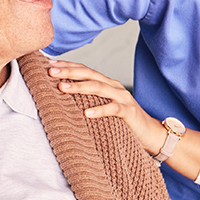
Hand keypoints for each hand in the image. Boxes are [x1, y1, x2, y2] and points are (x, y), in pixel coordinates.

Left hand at [47, 59, 199, 179]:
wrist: (151, 134)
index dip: (68, 66)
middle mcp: (114, 87)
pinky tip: (87, 113)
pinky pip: (114, 109)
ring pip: (99, 88)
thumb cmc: (122, 122)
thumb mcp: (102, 107)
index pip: (84, 70)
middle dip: (69, 72)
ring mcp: (123, 98)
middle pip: (89, 74)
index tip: (48, 65)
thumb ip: (87, 100)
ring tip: (62, 88)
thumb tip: (62, 97)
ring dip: (79, 87)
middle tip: (50, 72)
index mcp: (106, 84)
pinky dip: (100, 110)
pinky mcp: (130, 112)